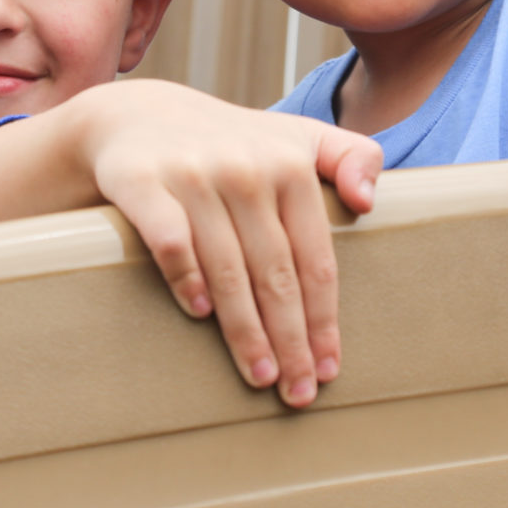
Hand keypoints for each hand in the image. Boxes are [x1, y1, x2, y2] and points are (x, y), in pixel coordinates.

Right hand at [72, 80, 381, 407]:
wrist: (137, 116)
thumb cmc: (229, 143)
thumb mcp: (295, 136)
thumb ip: (347, 157)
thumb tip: (370, 202)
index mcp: (289, 163)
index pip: (315, 257)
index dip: (324, 318)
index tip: (329, 366)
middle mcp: (245, 167)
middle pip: (276, 273)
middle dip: (291, 340)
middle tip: (298, 391)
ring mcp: (193, 174)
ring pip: (228, 268)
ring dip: (245, 329)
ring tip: (261, 374)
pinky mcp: (144, 182)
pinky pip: (171, 241)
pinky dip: (187, 278)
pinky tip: (200, 315)